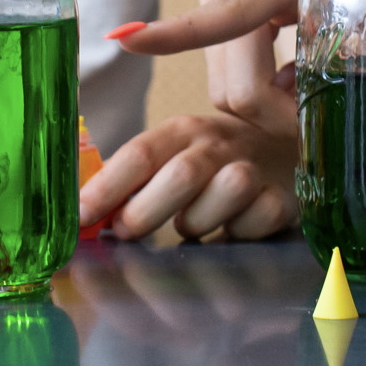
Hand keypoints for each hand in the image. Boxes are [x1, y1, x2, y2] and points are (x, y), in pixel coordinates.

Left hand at [80, 25, 299, 240]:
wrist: (285, 149)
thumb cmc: (212, 159)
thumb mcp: (174, 153)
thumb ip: (134, 178)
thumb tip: (84, 209)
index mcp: (182, 130)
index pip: (139, 153)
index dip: (106, 186)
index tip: (80, 214)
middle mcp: (217, 144)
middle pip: (179, 176)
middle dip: (145, 211)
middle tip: (126, 232)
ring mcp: (253, 169)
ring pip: (221, 198)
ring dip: (196, 222)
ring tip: (189, 224)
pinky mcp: (281, 198)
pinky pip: (252, 224)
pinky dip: (236, 234)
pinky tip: (232, 228)